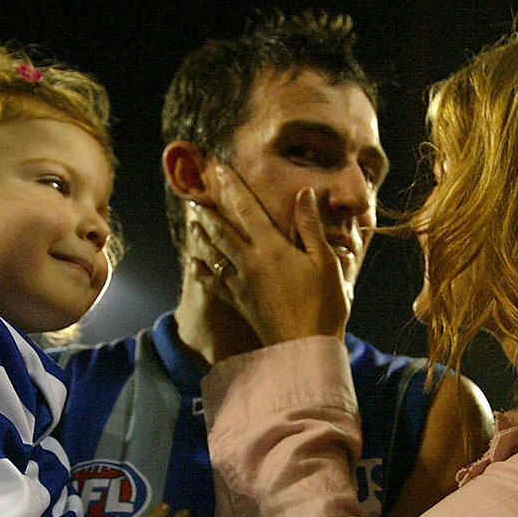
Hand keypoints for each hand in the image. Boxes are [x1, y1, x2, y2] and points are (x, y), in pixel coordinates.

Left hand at [186, 163, 351, 344]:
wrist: (306, 348)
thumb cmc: (324, 305)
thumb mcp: (326, 262)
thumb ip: (310, 226)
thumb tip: (303, 193)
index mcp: (271, 248)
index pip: (246, 209)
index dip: (230, 186)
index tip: (218, 168)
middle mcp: (250, 262)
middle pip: (221, 229)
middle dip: (208, 207)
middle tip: (195, 191)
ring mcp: (241, 284)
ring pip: (213, 253)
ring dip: (201, 234)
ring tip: (191, 219)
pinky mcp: (240, 303)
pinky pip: (214, 282)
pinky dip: (201, 270)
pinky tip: (193, 262)